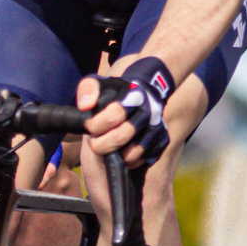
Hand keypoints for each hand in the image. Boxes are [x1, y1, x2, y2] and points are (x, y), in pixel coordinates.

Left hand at [80, 55, 175, 170]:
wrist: (144, 94)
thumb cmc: (116, 93)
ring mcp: (157, 128)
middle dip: (100, 145)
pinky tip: (121, 149)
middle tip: (94, 141)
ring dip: (113, 154)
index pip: (113, 116)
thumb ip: (87, 90)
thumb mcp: (99, 84)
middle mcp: (149, 112)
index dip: (96, 125)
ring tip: (107, 145)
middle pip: (120, 138)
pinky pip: (140, 161)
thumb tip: (85, 106)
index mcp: (134, 96)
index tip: (89, 126)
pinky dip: (127, 160)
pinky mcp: (161, 142)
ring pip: (130, 155)